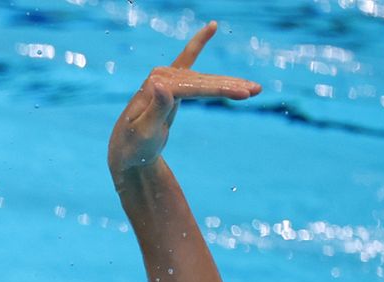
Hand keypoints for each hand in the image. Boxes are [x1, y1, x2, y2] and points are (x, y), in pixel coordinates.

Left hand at [108, 21, 260, 180]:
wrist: (126, 151)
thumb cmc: (134, 146)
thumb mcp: (144, 132)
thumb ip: (154, 109)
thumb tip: (161, 83)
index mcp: (154, 87)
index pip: (193, 87)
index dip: (219, 91)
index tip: (243, 95)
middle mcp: (160, 77)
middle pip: (201, 80)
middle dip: (229, 85)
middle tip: (256, 90)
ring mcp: (166, 78)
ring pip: (203, 79)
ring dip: (227, 82)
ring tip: (255, 88)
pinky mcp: (171, 83)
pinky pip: (187, 58)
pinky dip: (198, 44)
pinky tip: (212, 27)